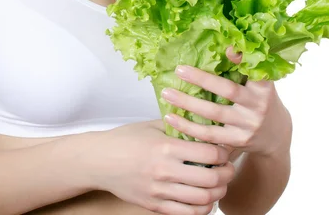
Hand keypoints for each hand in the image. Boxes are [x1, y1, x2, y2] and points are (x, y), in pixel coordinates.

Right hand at [90, 118, 234, 214]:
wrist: (99, 160)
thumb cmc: (125, 139)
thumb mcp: (152, 125)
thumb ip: (178, 125)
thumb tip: (202, 122)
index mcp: (165, 147)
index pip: (208, 152)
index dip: (223, 152)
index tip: (226, 149)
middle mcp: (164, 171)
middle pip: (210, 179)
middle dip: (226, 174)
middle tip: (229, 168)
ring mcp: (159, 192)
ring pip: (202, 200)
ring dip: (218, 193)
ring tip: (219, 184)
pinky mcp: (154, 206)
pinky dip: (202, 209)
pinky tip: (204, 199)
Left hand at [161, 46, 292, 159]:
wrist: (275, 136)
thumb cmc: (260, 100)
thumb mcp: (260, 82)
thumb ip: (246, 66)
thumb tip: (227, 46)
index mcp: (264, 87)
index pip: (254, 71)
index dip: (243, 60)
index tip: (227, 49)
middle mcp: (258, 106)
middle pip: (227, 91)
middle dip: (201, 80)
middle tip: (178, 69)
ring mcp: (247, 127)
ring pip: (213, 115)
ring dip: (188, 104)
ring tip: (167, 94)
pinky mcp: (237, 142)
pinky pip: (209, 136)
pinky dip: (188, 128)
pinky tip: (171, 118)